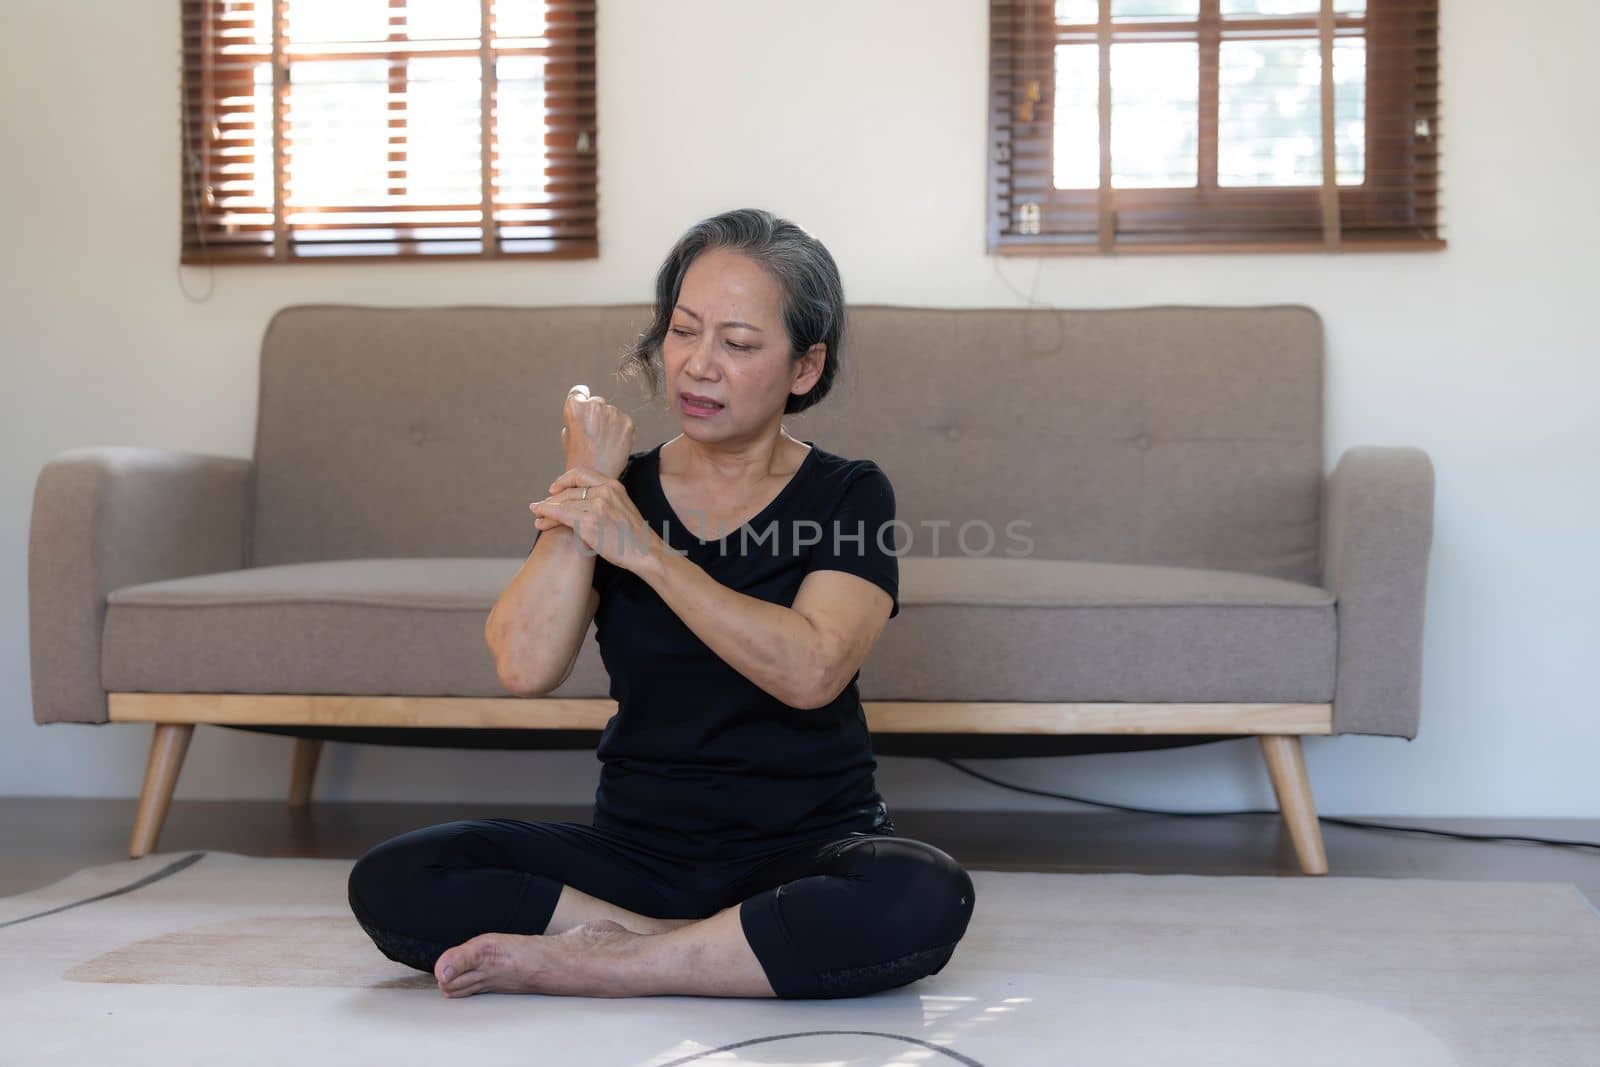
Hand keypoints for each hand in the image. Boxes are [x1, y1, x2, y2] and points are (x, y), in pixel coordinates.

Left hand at [530, 466, 659, 574]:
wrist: (646, 552)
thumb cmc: (633, 537)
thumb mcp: (622, 508)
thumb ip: (605, 500)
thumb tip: (581, 502)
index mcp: (614, 485)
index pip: (581, 473)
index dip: (564, 480)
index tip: (553, 488)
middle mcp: (605, 491)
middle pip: (569, 490)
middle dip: (552, 499)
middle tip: (540, 507)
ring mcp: (597, 506)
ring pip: (562, 502)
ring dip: (546, 510)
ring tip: (537, 517)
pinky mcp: (590, 522)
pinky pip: (562, 515)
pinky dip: (548, 516)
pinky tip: (540, 520)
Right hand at [561, 384, 634, 480]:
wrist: (595, 476)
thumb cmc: (578, 457)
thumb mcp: (567, 434)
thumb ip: (576, 417)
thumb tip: (586, 406)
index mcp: (574, 407)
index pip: (579, 391)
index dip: (581, 397)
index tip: (584, 404)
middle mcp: (594, 406)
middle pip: (597, 402)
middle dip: (596, 414)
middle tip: (594, 434)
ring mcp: (613, 413)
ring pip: (612, 412)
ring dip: (609, 422)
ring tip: (604, 442)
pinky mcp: (627, 423)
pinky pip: (623, 421)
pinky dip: (620, 430)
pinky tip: (613, 443)